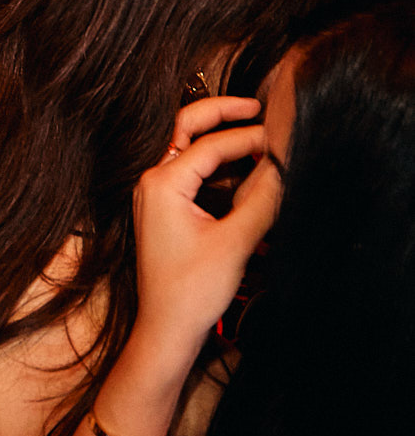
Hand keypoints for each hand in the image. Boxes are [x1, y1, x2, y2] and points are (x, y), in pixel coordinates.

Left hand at [129, 95, 279, 383]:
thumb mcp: (235, 242)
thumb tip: (282, 167)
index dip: (248, 139)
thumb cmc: (192, 291)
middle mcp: (153, 182)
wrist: (166, 329)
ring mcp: (155, 195)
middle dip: (221, 113)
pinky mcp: (164, 209)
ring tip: (256, 139)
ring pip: (187, 149)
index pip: (209, 145)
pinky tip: (243, 173)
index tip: (279, 140)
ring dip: (219, 141)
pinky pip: (190, 173)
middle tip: (256, 107)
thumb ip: (261, 200)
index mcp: (162, 183)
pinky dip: (215, 167)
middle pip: (186, 128)